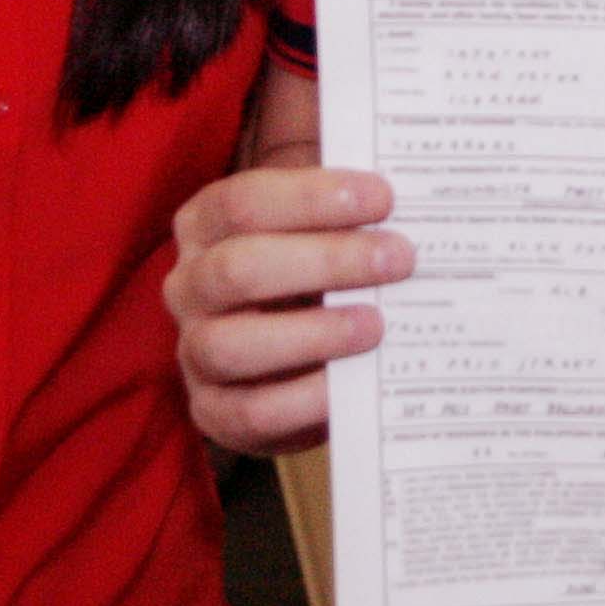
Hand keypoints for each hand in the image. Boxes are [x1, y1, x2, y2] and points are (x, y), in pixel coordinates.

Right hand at [162, 165, 409, 455]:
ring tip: (377, 323)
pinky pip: (250, 411)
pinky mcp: (213, 411)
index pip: (243, 202)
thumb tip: (416, 194)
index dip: (312, 197)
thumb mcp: (318, 231)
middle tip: (398, 258)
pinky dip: (306, 397)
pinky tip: (353, 380)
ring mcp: (194, 352)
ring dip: (313, 333)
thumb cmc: (311, 274)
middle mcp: (188, 285)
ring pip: (232, 343)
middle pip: (239, 268)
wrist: (288, 358)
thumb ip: (348, 212)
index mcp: (204, 225)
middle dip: (326, 260)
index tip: (383, 197)